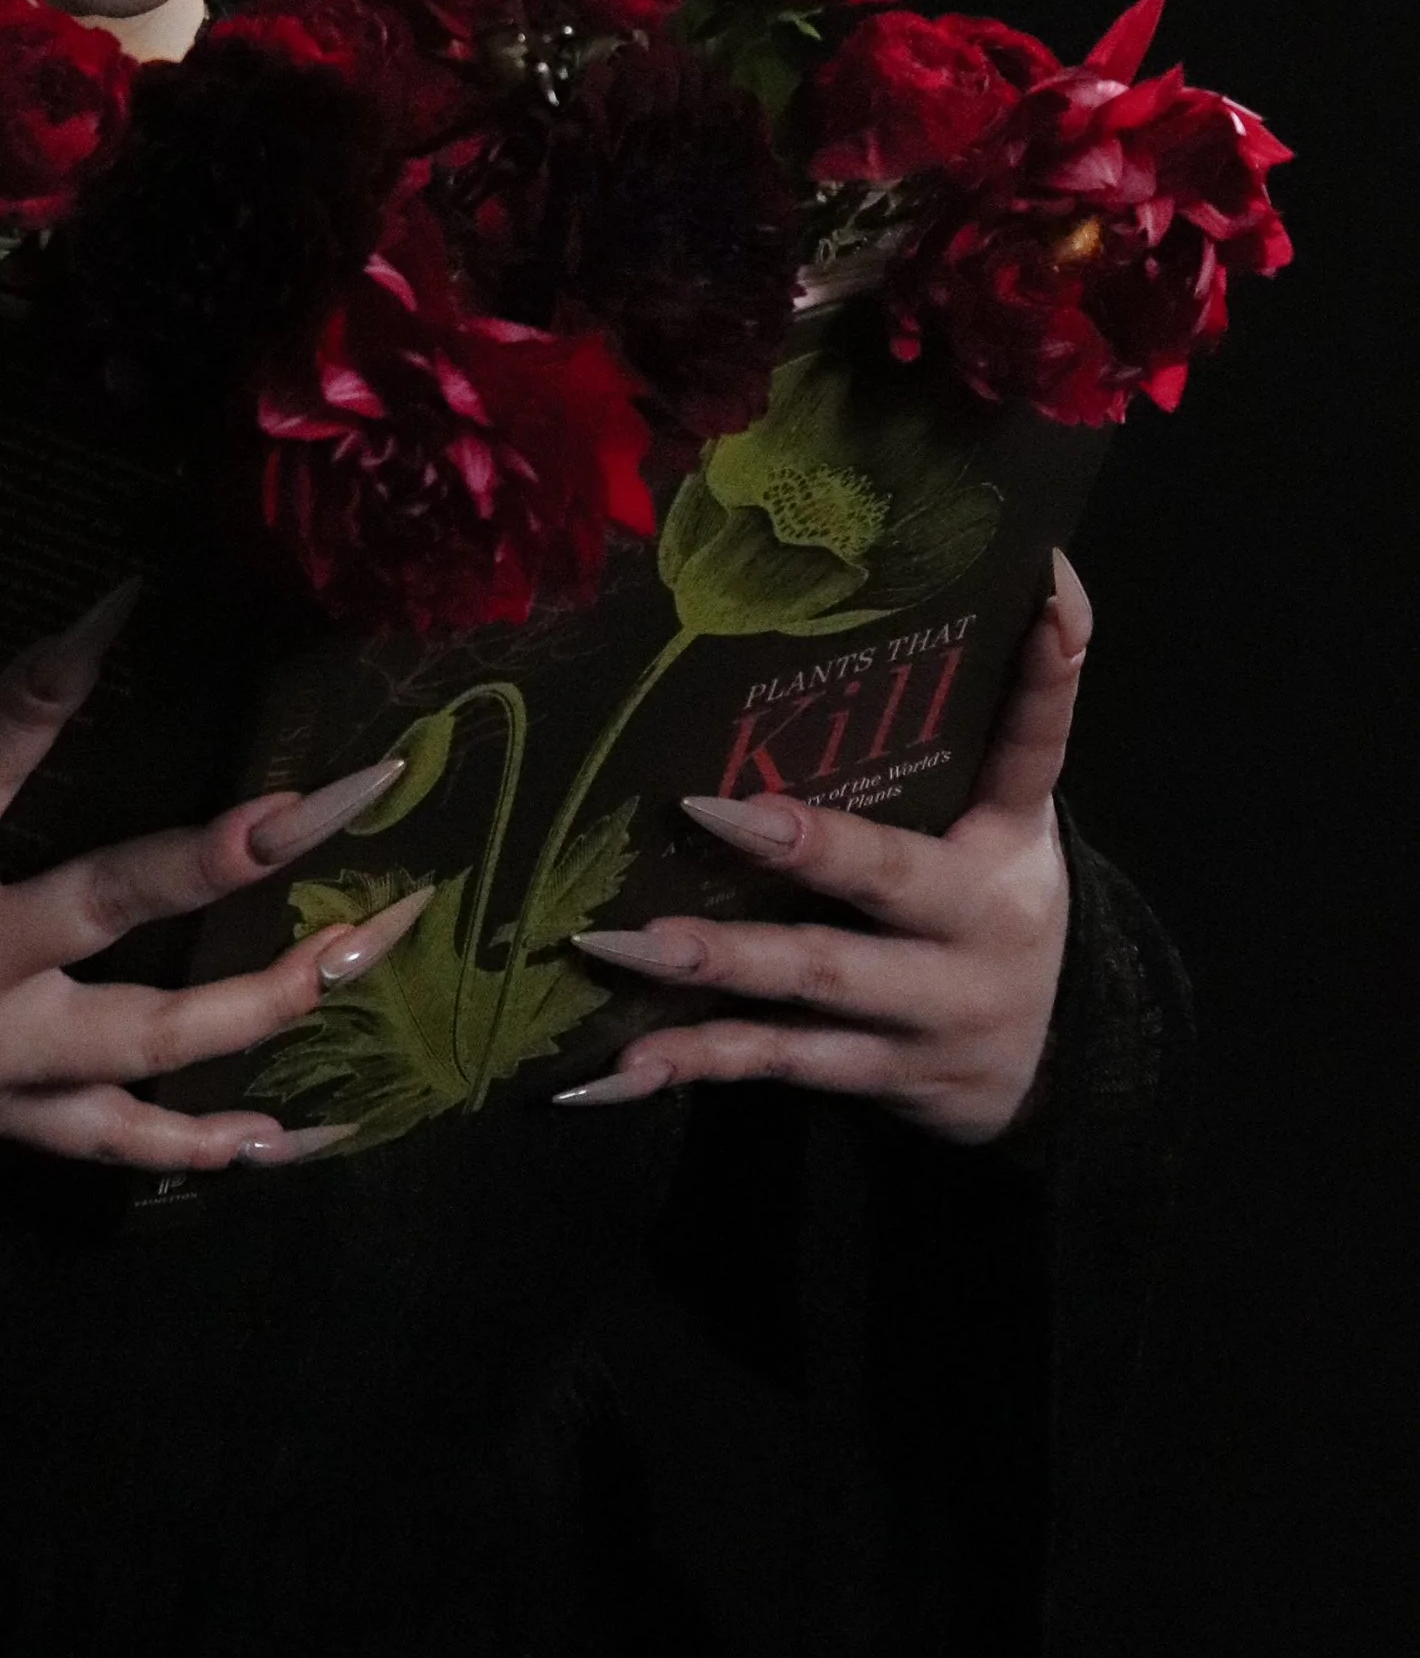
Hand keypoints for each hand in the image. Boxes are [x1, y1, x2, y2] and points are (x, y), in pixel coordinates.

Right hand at [0, 518, 421, 1254]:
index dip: (53, 677)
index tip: (131, 598)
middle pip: (120, 909)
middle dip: (238, 854)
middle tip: (347, 798)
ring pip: (156, 1041)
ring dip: (274, 997)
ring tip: (378, 947)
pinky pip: (115, 1145)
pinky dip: (205, 1146)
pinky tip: (293, 1139)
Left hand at [557, 551, 1092, 1147]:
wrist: (1057, 1077)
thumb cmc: (988, 905)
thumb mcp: (1005, 825)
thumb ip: (981, 728)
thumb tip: (1000, 580)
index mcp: (1013, 841)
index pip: (1035, 743)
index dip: (1048, 673)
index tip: (1046, 591)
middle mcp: (978, 925)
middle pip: (888, 879)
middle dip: (804, 846)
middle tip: (706, 807)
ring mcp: (926, 1012)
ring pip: (812, 980)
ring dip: (713, 962)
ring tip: (618, 938)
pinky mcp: (875, 1076)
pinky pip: (768, 1067)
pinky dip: (684, 1065)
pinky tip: (600, 1070)